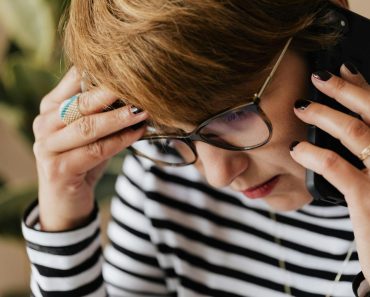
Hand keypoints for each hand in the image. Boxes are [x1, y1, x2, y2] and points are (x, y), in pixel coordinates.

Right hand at [33, 67, 147, 230]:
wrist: (65, 200)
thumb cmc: (82, 160)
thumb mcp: (90, 132)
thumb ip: (102, 112)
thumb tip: (136, 92)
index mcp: (50, 107)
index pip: (73, 80)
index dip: (100, 72)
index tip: (128, 67)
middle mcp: (44, 123)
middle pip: (81, 103)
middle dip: (112, 93)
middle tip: (139, 86)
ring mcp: (47, 147)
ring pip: (88, 127)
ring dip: (119, 118)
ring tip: (143, 111)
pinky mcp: (57, 169)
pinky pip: (95, 150)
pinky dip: (119, 141)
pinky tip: (137, 134)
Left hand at [290, 63, 369, 281]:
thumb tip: (354, 130)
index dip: (364, 85)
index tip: (344, 68)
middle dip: (345, 89)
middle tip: (319, 76)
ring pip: (354, 132)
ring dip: (323, 115)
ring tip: (300, 107)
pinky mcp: (368, 199)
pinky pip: (335, 166)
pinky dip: (312, 153)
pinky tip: (297, 149)